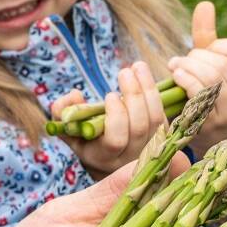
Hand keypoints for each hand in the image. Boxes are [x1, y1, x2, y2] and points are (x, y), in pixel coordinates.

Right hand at [51, 62, 166, 179]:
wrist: (111, 159)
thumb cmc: (85, 140)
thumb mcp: (68, 130)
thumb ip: (62, 113)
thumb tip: (74, 94)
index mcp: (105, 157)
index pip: (116, 140)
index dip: (116, 117)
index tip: (109, 95)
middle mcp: (130, 157)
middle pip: (140, 126)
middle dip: (134, 95)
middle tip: (125, 71)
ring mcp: (149, 149)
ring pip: (156, 119)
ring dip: (148, 89)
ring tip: (137, 67)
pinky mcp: (163, 138)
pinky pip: (164, 114)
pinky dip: (156, 94)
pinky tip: (145, 77)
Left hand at [167, 1, 226, 155]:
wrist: (203, 132)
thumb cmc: (207, 91)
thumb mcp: (211, 63)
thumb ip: (208, 36)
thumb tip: (205, 4)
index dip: (218, 46)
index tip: (203, 51)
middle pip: (222, 64)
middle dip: (196, 57)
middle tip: (182, 61)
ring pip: (211, 78)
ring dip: (187, 68)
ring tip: (175, 66)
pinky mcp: (214, 123)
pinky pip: (199, 95)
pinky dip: (185, 81)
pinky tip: (175, 77)